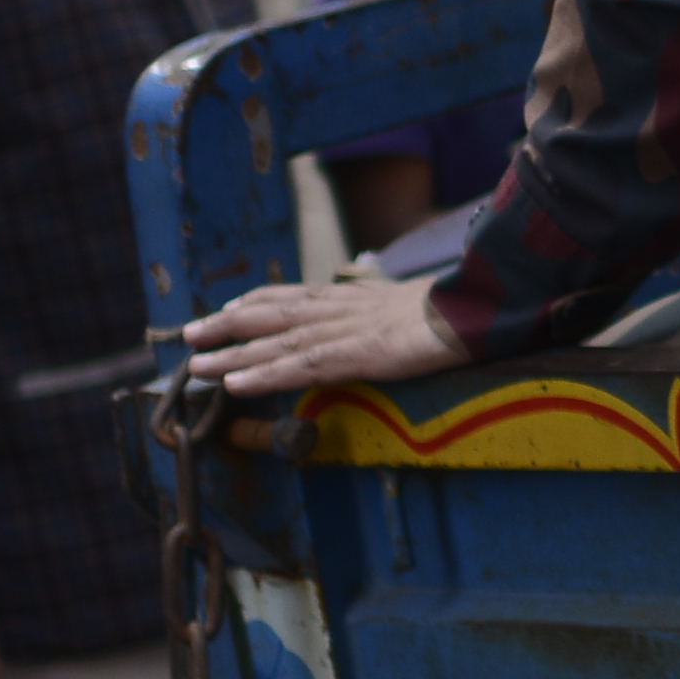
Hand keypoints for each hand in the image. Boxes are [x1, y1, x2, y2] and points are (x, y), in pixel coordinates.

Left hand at [186, 267, 463, 397]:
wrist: (489, 305)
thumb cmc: (464, 308)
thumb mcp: (419, 307)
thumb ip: (392, 314)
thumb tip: (389, 325)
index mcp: (357, 297)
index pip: (296, 295)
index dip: (258, 301)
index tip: (229, 306)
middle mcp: (343, 309)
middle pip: (273, 314)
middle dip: (228, 324)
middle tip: (189, 334)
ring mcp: (348, 331)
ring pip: (276, 343)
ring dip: (232, 354)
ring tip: (196, 365)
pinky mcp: (359, 355)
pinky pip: (300, 367)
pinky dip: (263, 375)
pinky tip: (234, 383)